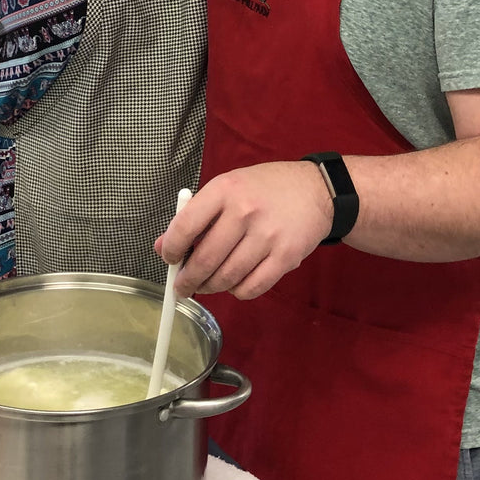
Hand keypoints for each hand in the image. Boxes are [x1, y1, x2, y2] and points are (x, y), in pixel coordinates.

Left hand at [156, 161, 333, 300]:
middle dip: (188, 280)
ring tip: (207, 286)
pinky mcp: (286, 257)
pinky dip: (238, 292)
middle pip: (205, 259)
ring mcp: (267, 235)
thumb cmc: (265, 189)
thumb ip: (195, 215)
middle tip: (182, 287)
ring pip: (227, 278)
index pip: (185, 225)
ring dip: (211, 288)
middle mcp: (245, 211)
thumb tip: (163, 247)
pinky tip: (235, 284)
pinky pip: (252, 287)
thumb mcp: (227, 188)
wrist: (316, 189)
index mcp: (225, 189)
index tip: (170, 259)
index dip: (172, 249)